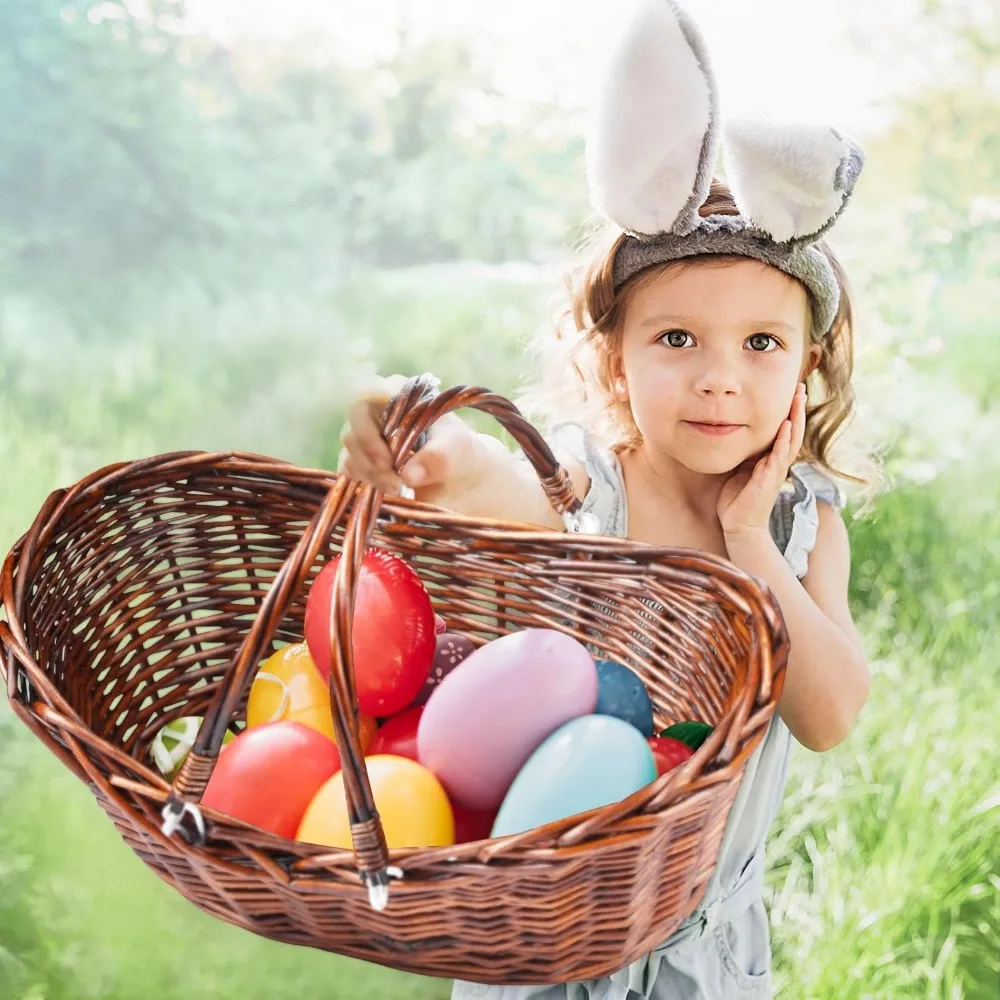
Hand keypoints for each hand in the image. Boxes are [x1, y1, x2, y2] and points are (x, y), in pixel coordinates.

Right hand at [336, 374, 479, 498]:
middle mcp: (375, 413)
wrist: (458, 476)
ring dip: (372, 477)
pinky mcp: (360, 461)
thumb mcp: (457, 450)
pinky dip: (368, 485)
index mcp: (397, 395)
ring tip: (400, 487)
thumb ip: (439, 458)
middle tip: (398, 481)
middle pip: (351, 433)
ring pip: (349, 457)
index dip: (367, 430)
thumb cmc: (458, 452)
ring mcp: (364, 437)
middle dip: (373, 463)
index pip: (363, 399)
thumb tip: (409, 474)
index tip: (388, 460)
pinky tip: (391, 490)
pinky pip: (349, 474)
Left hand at [717, 383, 806, 540]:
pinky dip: (783, 442)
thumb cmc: (737, 499)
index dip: (789, 411)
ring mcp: (776, 472)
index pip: (785, 431)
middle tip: (800, 387)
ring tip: (798, 400)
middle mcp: (778, 464)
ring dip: (795, 420)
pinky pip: (778, 458)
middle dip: (797, 409)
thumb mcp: (738, 468)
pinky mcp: (769, 481)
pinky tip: (785, 428)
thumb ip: (743, 453)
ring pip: (791, 441)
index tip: (791, 391)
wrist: (738, 527)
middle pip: (793, 431)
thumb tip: (732, 432)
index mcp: (771, 459)